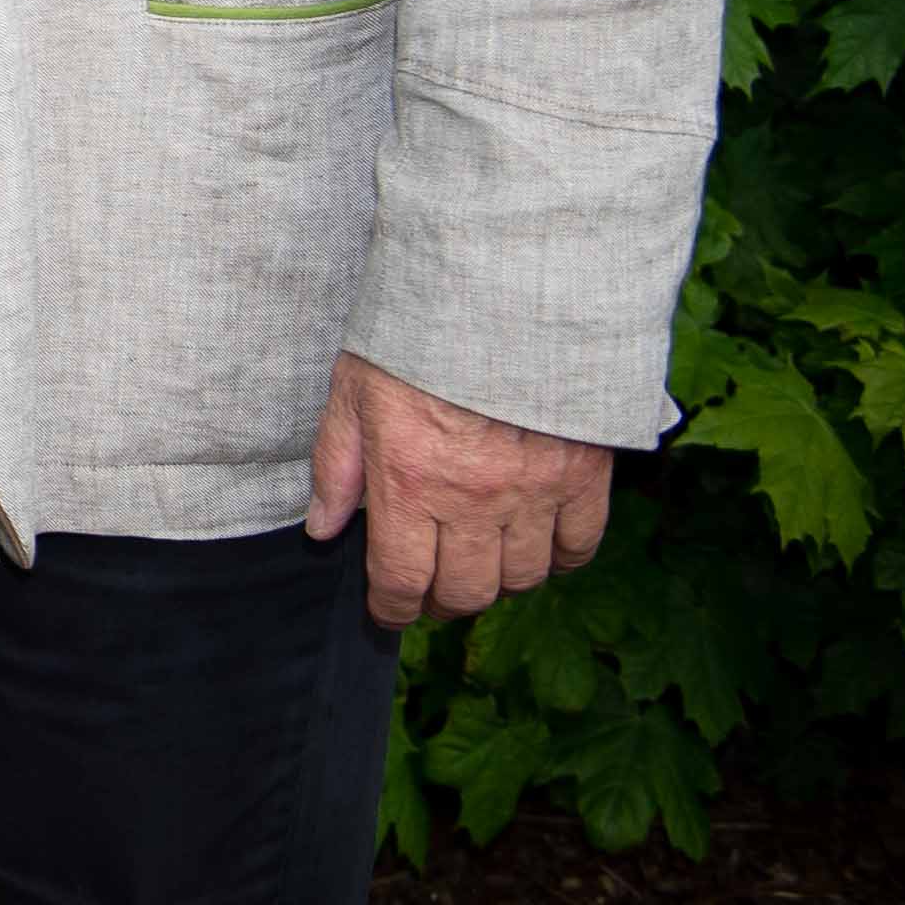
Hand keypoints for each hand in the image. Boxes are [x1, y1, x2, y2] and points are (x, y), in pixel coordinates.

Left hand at [306, 350, 612, 625]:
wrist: (500, 293)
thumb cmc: (417, 337)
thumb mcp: (351, 391)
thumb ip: (336, 466)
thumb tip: (322, 529)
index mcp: (408, 483)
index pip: (399, 580)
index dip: (391, 609)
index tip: (388, 611)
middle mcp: (472, 500)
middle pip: (464, 591)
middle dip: (440, 601)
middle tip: (430, 588)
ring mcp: (533, 492)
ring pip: (521, 578)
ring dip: (497, 583)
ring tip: (479, 563)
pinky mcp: (583, 476)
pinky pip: (578, 547)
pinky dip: (558, 559)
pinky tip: (537, 547)